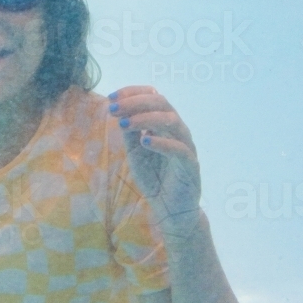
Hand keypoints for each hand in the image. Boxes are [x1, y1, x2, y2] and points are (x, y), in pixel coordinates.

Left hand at [108, 85, 200, 238]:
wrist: (170, 209)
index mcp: (164, 123)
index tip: (111, 97)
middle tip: (113, 109)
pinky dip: (161, 142)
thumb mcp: (135, 152)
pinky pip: (179, 148)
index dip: (132, 93)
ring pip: (171, 121)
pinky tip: (144, 142)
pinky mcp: (191, 164)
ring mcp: (186, 145)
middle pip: (161, 103)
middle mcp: (177, 129)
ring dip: (145, 118)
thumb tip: (118, 109)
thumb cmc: (154, 177)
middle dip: (135, 103)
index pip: (153, 96)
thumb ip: (130, 132)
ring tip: (123, 124)